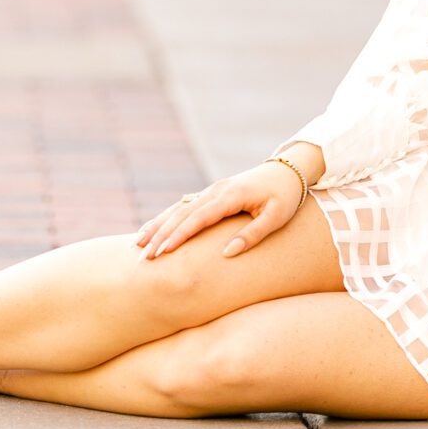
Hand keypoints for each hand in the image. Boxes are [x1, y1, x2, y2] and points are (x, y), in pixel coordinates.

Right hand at [133, 163, 302, 260]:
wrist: (289, 171)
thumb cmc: (285, 196)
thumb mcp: (277, 216)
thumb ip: (253, 234)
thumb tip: (227, 253)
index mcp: (231, 195)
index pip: (199, 218)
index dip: (179, 235)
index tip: (162, 253)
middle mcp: (217, 190)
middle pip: (182, 213)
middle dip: (161, 235)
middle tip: (143, 258)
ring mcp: (212, 190)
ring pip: (178, 208)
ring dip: (158, 226)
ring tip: (138, 245)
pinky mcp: (211, 193)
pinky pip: (184, 206)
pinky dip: (166, 218)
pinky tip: (152, 230)